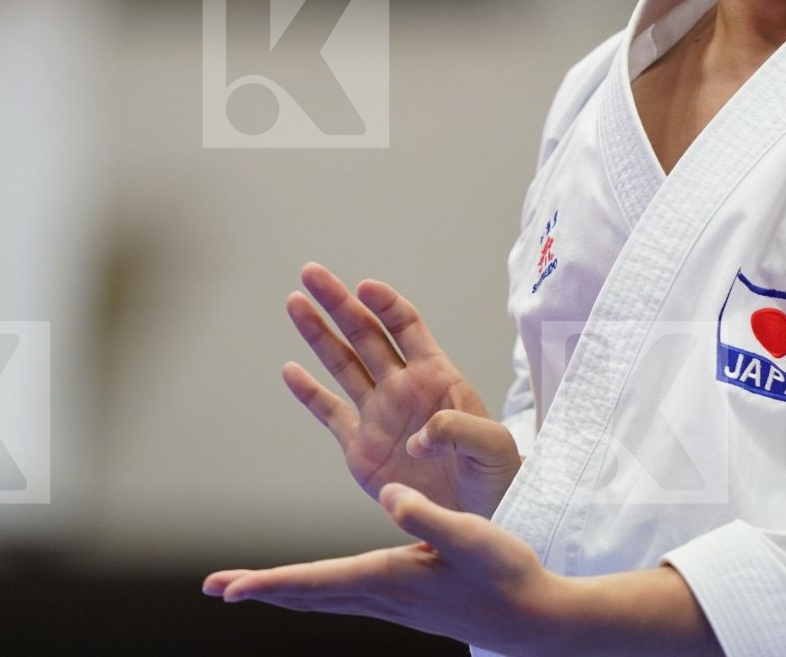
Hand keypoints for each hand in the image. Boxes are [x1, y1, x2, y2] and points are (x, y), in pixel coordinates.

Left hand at [203, 482, 571, 656]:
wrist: (535, 621)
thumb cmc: (507, 575)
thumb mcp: (471, 536)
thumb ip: (427, 513)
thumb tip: (388, 492)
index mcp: (391, 577)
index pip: (316, 582)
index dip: (269, 583)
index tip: (227, 588)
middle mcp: (384, 595)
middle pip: (308, 595)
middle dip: (261, 590)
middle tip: (217, 588)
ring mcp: (394, 603)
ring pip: (325, 597)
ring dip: (285, 591)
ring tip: (250, 587)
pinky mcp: (407, 602)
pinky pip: (346, 595)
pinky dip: (317, 590)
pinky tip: (317, 588)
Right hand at [284, 263, 522, 516]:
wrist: (478, 512)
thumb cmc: (495, 472)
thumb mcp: (493, 446)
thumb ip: (460, 430)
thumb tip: (420, 435)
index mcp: (436, 376)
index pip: (406, 327)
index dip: (386, 305)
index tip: (365, 287)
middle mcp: (402, 387)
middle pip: (366, 334)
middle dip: (339, 303)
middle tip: (312, 273)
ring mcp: (379, 413)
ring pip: (342, 364)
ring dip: (318, 333)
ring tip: (295, 302)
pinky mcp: (361, 446)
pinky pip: (330, 413)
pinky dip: (309, 393)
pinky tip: (290, 370)